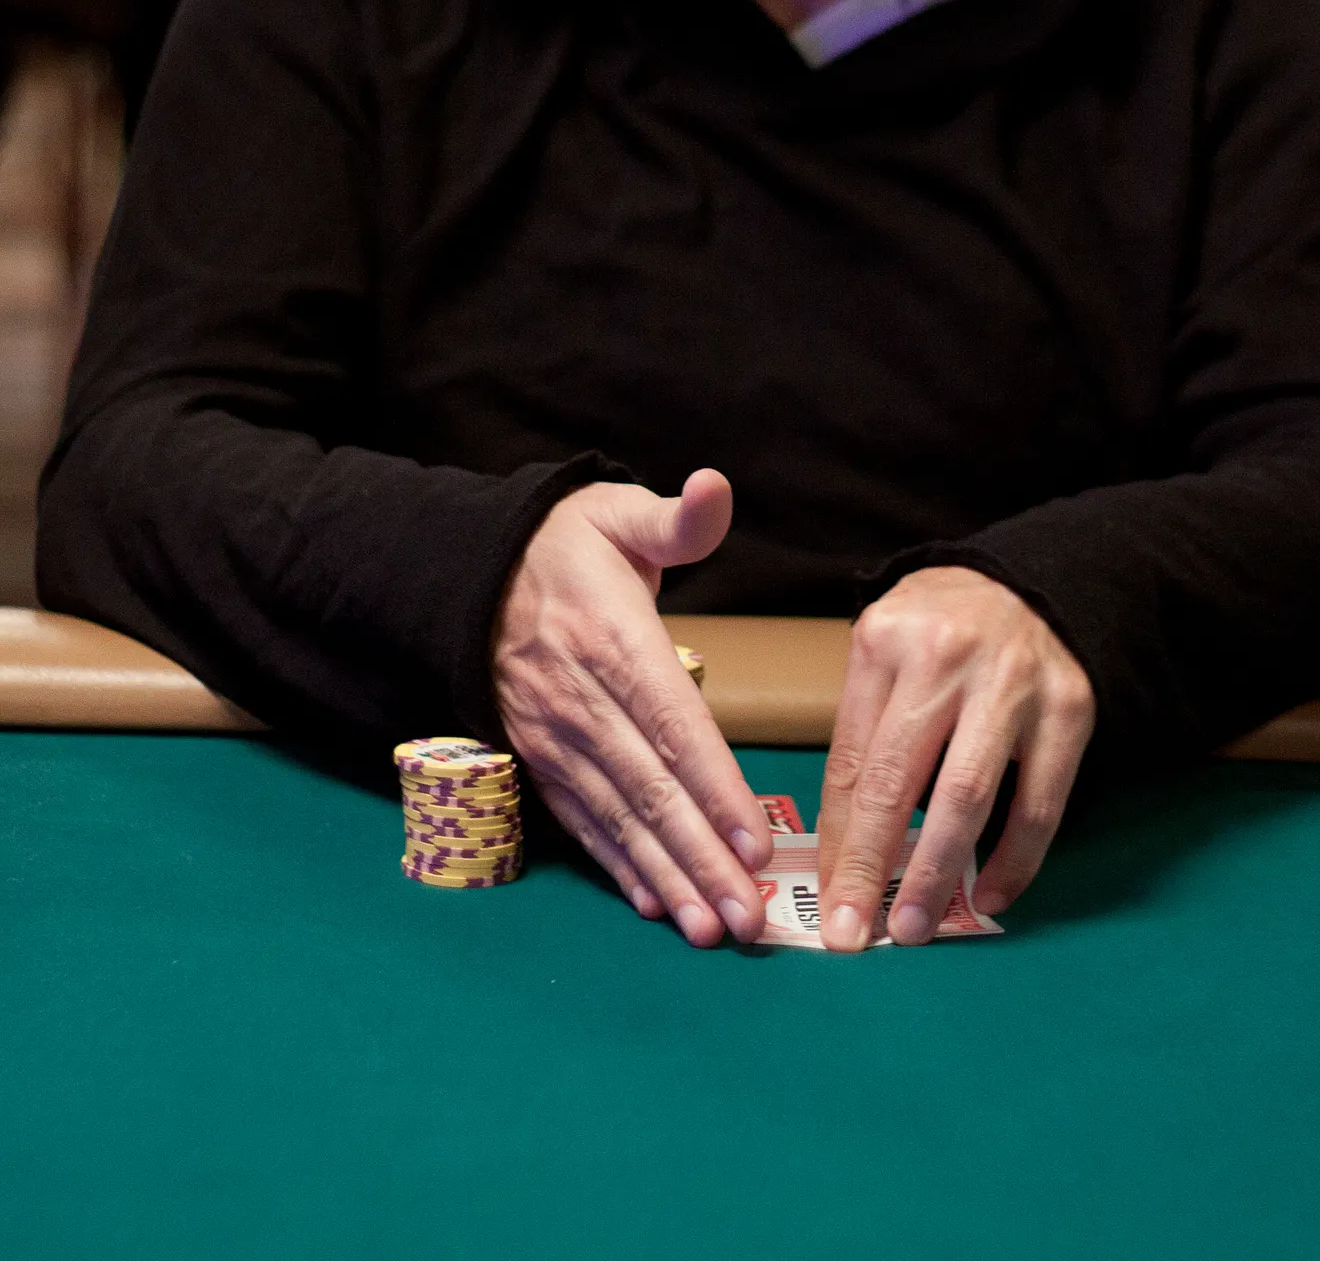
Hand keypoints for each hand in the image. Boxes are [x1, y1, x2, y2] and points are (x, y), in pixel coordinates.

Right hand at [493, 468, 772, 946]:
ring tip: (710, 926)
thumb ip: (676, 518)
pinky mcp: (537, 759)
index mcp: (611, 640)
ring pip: (616, 818)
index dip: (714, 785)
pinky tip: (650, 903)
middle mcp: (580, 700)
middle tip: (749, 916)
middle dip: (700, 857)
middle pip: (649, 789)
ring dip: (665, 876)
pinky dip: (615, 866)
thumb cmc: (564, 542)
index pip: (672, 724)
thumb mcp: (617, 510)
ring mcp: (554, 737)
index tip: (756, 839)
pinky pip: (580, 820)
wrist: (468, 568)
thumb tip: (715, 488)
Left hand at [817, 567, 1094, 950]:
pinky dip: (1014, 860)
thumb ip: (866, 729)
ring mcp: (1013, 683)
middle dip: (870, 866)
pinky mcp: (1070, 708)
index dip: (836, 838)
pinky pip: (1040, 803)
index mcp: (886, 641)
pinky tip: (988, 896)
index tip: (825, 896)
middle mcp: (946, 658)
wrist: (1031, 582)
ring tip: (912, 928)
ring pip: (967, 797)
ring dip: (935, 873)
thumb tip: (843, 843)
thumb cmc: (940, 629)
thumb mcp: (885, 651)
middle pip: (897, 781)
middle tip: (852, 933)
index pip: (851, 759)